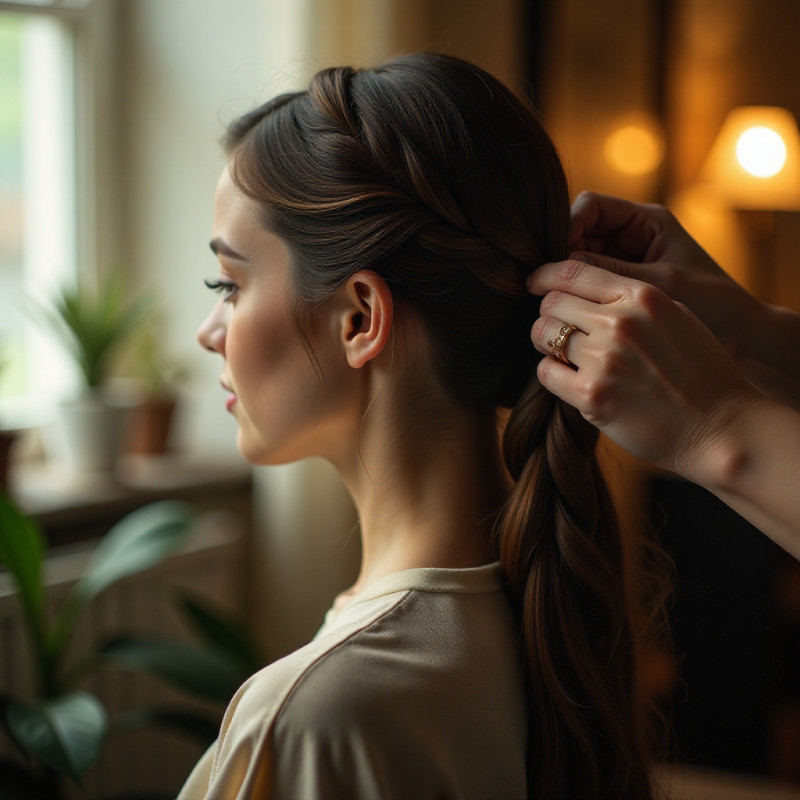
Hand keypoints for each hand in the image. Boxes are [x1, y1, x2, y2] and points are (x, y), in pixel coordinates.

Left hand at [527, 259, 762, 479]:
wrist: (721, 428)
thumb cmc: (702, 373)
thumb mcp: (678, 316)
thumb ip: (635, 300)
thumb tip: (591, 292)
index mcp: (642, 296)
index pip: (573, 271)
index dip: (546, 276)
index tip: (535, 283)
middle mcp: (620, 323)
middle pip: (552, 302)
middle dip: (549, 314)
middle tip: (556, 329)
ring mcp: (604, 360)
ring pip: (542, 334)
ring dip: (546, 343)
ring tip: (563, 355)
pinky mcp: (591, 396)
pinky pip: (546, 372)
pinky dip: (552, 374)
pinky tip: (569, 379)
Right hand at [568, 191, 762, 359]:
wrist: (742, 335)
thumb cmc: (713, 304)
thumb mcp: (659, 285)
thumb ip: (609, 272)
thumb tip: (559, 268)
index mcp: (647, 221)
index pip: (591, 207)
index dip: (568, 225)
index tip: (558, 257)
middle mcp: (633, 236)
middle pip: (579, 232)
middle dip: (562, 254)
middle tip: (550, 284)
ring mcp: (626, 262)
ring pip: (579, 259)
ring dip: (567, 277)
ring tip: (558, 300)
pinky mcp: (622, 288)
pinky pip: (589, 283)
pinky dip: (578, 294)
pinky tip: (572, 310)